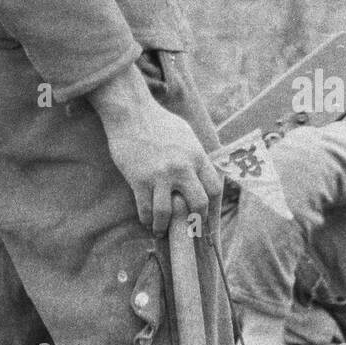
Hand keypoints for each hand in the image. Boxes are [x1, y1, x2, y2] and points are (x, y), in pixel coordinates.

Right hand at [90, 66, 220, 233]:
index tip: (206, 214)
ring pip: (167, 213)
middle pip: (198, 204)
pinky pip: (146, 209)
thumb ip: (196, 156)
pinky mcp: (139, 180)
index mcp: (197, 156)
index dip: (213, 205)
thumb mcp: (187, 135)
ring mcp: (160, 175)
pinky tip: (147, 221)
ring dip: (164, 226)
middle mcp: (182, 168)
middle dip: (195, 220)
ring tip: (161, 230)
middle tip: (189, 228)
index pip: (214, 188)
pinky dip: (147, 219)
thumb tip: (203, 173)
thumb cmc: (159, 122)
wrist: (131, 113)